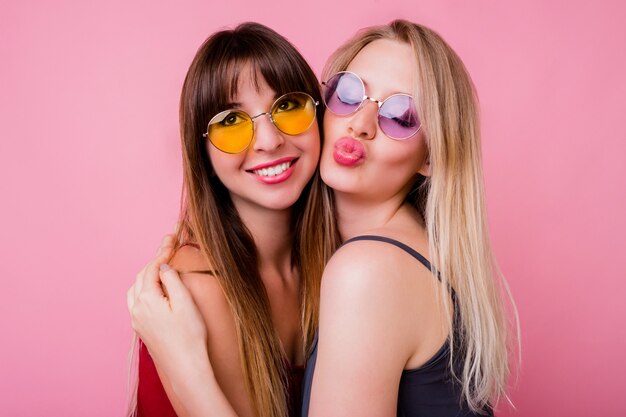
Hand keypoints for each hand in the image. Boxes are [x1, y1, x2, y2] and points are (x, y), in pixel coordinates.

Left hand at [127, 235, 207, 368]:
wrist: (186, 368)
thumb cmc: (190, 337)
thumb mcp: (186, 303)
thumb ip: (172, 281)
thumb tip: (164, 266)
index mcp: (147, 299)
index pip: (153, 267)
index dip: (163, 250)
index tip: (171, 236)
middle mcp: (136, 308)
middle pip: (142, 275)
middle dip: (155, 260)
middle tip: (169, 245)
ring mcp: (136, 320)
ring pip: (136, 287)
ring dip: (148, 273)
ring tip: (163, 264)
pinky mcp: (140, 328)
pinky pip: (136, 300)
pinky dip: (145, 287)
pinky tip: (155, 288)